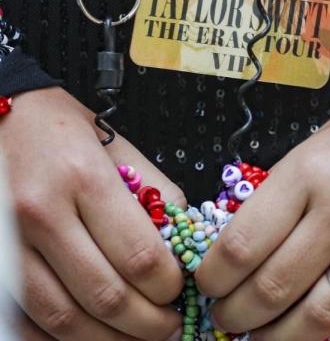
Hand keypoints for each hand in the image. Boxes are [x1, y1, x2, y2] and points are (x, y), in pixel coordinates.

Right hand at [0, 87, 185, 340]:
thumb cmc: (61, 133)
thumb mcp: (120, 149)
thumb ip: (158, 196)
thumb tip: (188, 245)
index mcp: (84, 179)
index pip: (140, 256)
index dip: (169, 286)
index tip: (182, 290)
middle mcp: (41, 214)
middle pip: (105, 295)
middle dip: (148, 323)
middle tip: (171, 326)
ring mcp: (7, 244)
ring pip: (62, 318)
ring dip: (109, 340)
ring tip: (139, 337)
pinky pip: (24, 322)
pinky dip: (60, 340)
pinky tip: (91, 336)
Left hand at [196, 80, 329, 339]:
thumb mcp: (320, 143)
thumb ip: (287, 198)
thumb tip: (243, 260)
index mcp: (310, 171)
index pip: (240, 246)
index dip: (213, 281)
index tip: (211, 290)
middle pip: (274, 288)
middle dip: (240, 318)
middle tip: (233, 323)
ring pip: (322, 317)